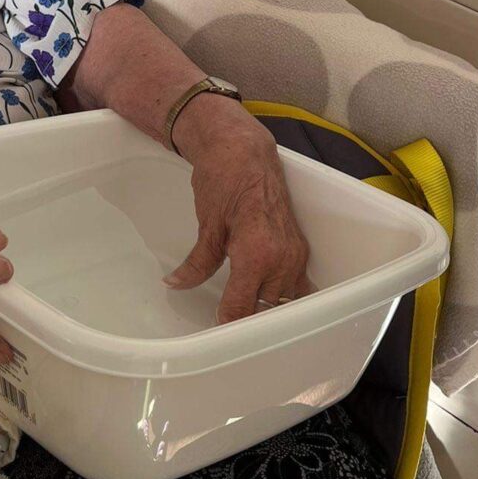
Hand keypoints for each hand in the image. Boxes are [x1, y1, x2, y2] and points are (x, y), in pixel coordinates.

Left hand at [165, 99, 311, 322]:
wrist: (245, 149)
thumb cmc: (225, 178)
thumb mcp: (207, 225)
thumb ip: (197, 262)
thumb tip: (178, 284)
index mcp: (257, 255)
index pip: (241, 307)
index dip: (225, 322)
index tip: (214, 329)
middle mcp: (282, 258)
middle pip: (264, 309)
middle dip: (244, 318)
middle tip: (223, 323)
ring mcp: (295, 253)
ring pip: (283, 300)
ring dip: (264, 307)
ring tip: (243, 310)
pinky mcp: (299, 247)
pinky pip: (298, 283)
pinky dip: (283, 293)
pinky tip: (266, 295)